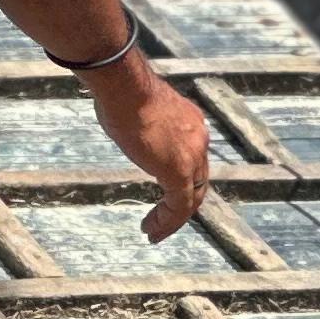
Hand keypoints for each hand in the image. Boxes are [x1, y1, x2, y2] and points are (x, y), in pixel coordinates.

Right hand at [93, 63, 213, 241]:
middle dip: (181, 203)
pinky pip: (180, 206)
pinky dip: (167, 221)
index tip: (163, 193)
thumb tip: (122, 115)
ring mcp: (191, 156)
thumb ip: (137, 119)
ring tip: (153, 232)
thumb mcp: (134, 106)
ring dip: (172, 218)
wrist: (126, 87)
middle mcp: (197, 138)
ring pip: (192, 197)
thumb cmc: (122, 89)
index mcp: (189, 121)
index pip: (192, 157)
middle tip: (162, 220)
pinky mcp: (180, 171)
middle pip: (197, 180)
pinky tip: (151, 230)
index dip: (180, 178)